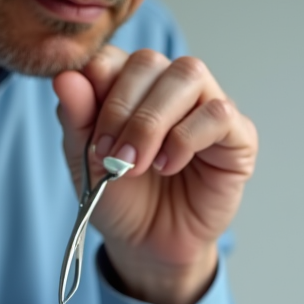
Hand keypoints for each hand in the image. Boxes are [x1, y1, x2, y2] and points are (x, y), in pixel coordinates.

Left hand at [53, 46, 257, 303]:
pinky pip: (219, 113)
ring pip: (188, 75)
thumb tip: (66, 78)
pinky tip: (169, 167)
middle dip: (124, 110)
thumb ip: (76, 118)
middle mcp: (169, 87)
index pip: (114, 57)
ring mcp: (206, 106)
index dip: (99, 89)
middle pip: (150, 61)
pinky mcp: (237, 136)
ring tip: (140, 165)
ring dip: (154, 121)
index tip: (92, 139)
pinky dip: (187, 138)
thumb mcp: (87, 162)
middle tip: (114, 157)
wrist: (148, 246)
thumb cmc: (122, 200)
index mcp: (130, 84)